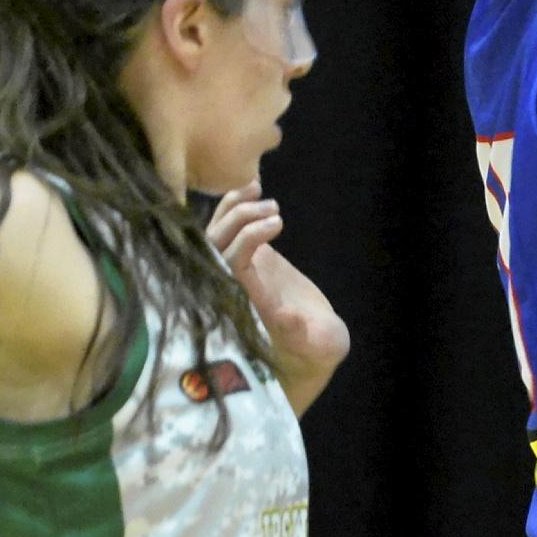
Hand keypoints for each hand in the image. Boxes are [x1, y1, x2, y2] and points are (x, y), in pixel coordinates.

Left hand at [206, 183, 349, 381]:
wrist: (312, 344)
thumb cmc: (319, 348)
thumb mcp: (322, 344)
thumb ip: (305, 333)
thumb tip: (285, 315)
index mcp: (248, 305)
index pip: (230, 266)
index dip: (246, 239)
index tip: (279, 222)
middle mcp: (234, 288)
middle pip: (216, 247)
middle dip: (240, 220)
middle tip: (275, 208)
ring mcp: (235, 272)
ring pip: (215, 236)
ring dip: (233, 207)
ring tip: (260, 189)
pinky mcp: (244, 259)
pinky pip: (225, 230)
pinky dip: (233, 205)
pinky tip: (254, 187)